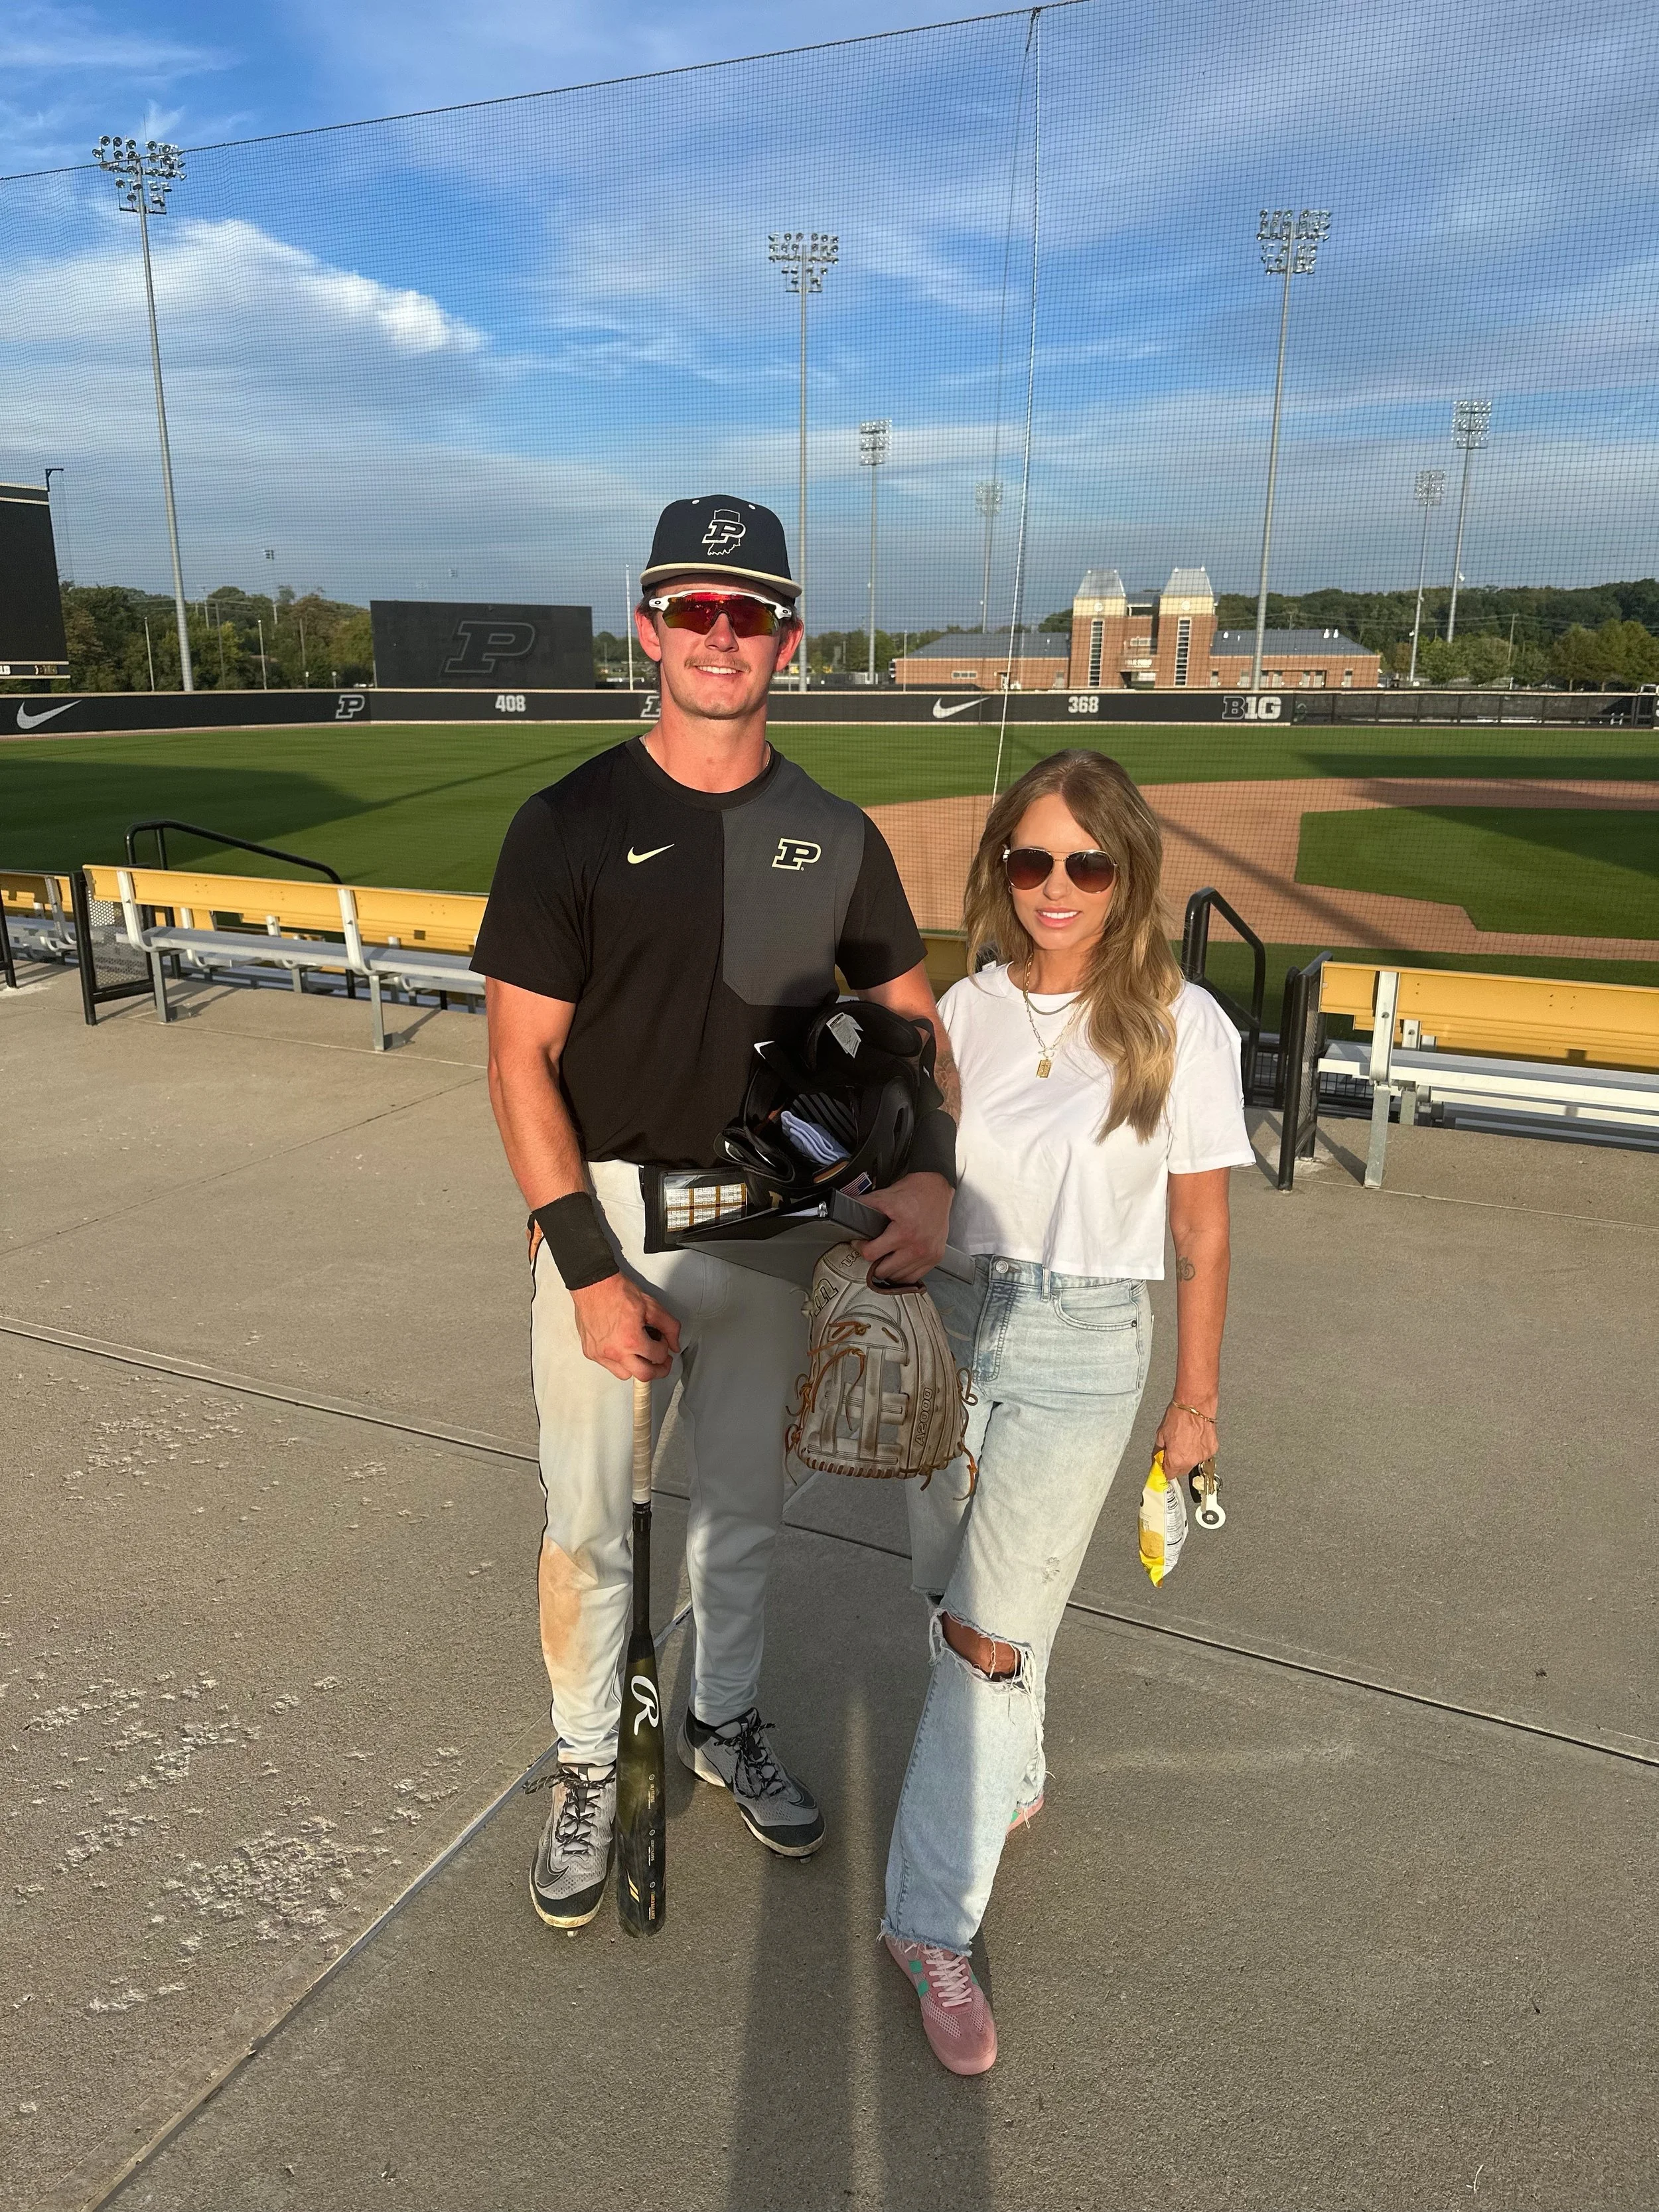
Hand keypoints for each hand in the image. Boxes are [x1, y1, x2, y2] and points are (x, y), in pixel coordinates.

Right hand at [572, 1274, 679, 1380]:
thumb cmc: (617, 1291)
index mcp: (631, 1340)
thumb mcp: (651, 1306)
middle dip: (657, 1370)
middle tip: (661, 1362)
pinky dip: (618, 1360)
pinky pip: (608, 1365)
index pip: (658, 1357)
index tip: (662, 1343)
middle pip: (643, 1375)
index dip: (665, 1349)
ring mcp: (600, 1354)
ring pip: (624, 1374)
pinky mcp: (590, 1352)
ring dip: (635, 1367)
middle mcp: (615, 1351)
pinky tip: (622, 1347)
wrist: (593, 1284)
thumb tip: (674, 1344)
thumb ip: (669, 1327)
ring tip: (639, 1354)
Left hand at [856, 1171, 952, 1285]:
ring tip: (884, 1257)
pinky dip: (903, 1273)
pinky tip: (898, 1263)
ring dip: (888, 1269)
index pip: (872, 1254)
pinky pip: (913, 1277)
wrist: (937, 1189)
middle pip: (883, 1271)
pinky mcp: (935, 1258)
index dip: (860, 1248)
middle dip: (873, 1262)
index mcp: (903, 1233)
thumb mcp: (885, 1196)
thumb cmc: (915, 1192)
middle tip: (873, 1252)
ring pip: (898, 1277)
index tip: (860, 1244)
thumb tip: (844, 1208)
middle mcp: (917, 1247)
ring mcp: (927, 1255)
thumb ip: (863, 1205)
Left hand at [1154, 1399, 1217, 1483]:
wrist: (1195, 1404)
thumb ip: (1159, 1451)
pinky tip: (1194, 1437)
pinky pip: (1202, 1454)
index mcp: (1177, 1459)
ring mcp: (1204, 1455)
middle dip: (1175, 1463)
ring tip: (1185, 1440)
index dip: (1164, 1470)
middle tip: (1173, 1450)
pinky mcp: (1212, 1449)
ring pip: (1193, 1462)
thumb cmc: (1179, 1414)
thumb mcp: (1160, 1434)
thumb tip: (1157, 1458)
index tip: (1163, 1466)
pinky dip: (1198, 1449)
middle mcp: (1192, 1460)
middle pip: (1181, 1471)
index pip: (1169, 1475)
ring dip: (1187, 1456)